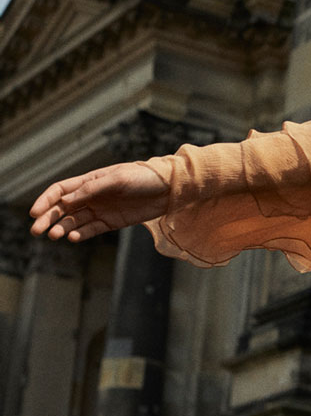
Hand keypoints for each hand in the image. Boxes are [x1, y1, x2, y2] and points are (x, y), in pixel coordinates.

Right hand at [29, 162, 169, 241]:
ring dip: (62, 228)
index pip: (60, 190)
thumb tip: (66, 200)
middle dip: (48, 219)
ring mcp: (101, 210)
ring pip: (74, 221)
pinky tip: (72, 238)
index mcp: (90, 181)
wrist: (170, 188)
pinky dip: (81, 235)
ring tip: (55, 235)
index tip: (35, 213)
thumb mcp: (118, 179)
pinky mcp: (111, 222)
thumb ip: (92, 189)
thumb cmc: (144, 177)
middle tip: (37, 230)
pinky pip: (91, 230)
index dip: (45, 201)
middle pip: (63, 209)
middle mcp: (91, 196)